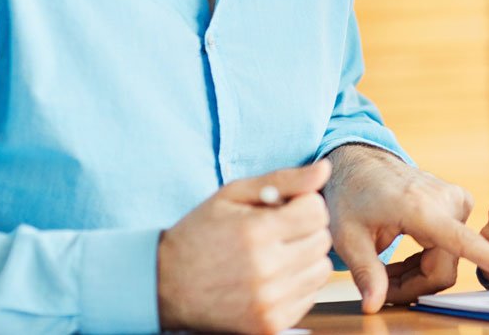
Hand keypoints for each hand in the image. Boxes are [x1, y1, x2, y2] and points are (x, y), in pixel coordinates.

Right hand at [157, 160, 333, 334]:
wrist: (164, 285)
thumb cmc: (201, 233)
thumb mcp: (233, 195)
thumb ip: (283, 180)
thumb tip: (324, 170)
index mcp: (256, 232)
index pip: (316, 211)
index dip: (305, 204)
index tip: (286, 208)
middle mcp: (266, 269)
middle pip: (322, 239)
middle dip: (307, 229)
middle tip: (280, 230)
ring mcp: (268, 301)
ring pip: (322, 269)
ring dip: (307, 257)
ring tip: (278, 253)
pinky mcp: (269, 325)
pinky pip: (311, 296)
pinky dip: (299, 283)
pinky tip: (275, 276)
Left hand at [324, 145, 488, 311]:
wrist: (361, 162)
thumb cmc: (352, 195)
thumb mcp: (347, 236)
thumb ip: (365, 272)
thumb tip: (374, 306)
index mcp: (421, 208)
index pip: (464, 242)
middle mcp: (445, 201)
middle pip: (446, 267)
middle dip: (415, 286)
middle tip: (381, 290)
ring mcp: (455, 200)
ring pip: (451, 259)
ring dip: (421, 274)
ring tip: (387, 274)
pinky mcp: (458, 203)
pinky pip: (453, 246)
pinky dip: (429, 259)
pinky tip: (404, 259)